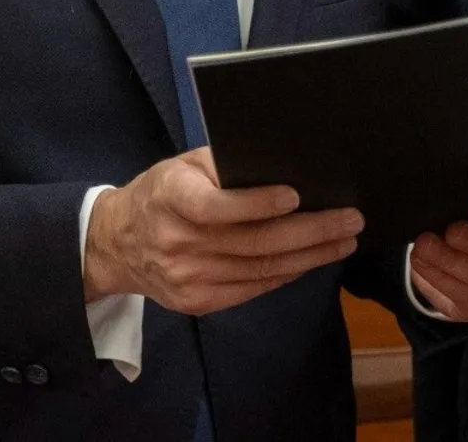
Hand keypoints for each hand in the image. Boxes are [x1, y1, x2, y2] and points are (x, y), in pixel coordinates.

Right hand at [84, 148, 361, 315]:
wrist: (117, 244)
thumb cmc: (161, 193)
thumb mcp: (182, 165)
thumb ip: (223, 165)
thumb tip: (283, 165)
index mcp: (170, 198)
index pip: (215, 206)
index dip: (257, 203)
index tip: (296, 195)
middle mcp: (177, 242)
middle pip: (253, 242)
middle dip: (310, 231)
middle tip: (350, 220)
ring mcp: (187, 278)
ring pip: (261, 269)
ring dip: (310, 256)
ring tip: (344, 240)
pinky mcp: (198, 302)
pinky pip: (253, 288)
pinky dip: (287, 273)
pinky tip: (313, 260)